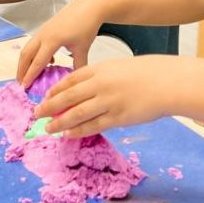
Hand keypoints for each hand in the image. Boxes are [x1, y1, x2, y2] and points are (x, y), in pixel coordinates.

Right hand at [16, 0, 102, 88]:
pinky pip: (35, 43)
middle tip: (20, 84)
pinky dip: (34, 53)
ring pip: (29, 48)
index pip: (37, 62)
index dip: (30, 76)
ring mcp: (43, 30)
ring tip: (27, 75)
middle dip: (21, 70)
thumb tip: (75, 81)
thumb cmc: (86, 25)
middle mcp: (43, 35)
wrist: (90, 5)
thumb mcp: (83, 48)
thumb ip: (78, 66)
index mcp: (51, 40)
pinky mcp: (46, 27)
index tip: (24, 88)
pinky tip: (47, 61)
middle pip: (26, 55)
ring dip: (25, 62)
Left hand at [37, 55, 176, 137]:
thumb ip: (101, 77)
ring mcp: (108, 101)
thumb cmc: (146, 73)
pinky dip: (77, 131)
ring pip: (76, 113)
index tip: (45, 97)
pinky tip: (67, 135)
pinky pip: (92, 126)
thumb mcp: (119, 67)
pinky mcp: (118, 117)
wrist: (166, 82)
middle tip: (37, 114)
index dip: (56, 90)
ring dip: (59, 122)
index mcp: (100, 69)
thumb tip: (83, 90)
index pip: (71, 80)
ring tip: (48, 128)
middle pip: (68, 97)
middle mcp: (100, 84)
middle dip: (50, 106)